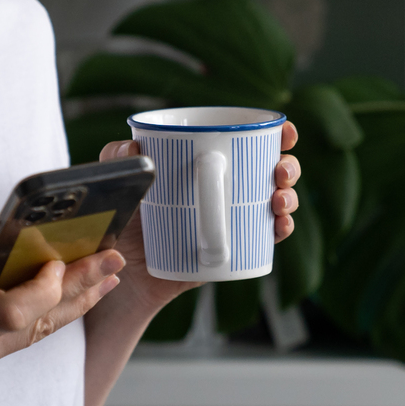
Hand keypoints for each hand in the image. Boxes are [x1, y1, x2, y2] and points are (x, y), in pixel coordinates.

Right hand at [0, 248, 124, 405]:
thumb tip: (7, 258)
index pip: (13, 310)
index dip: (44, 286)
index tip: (56, 260)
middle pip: (38, 320)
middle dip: (80, 287)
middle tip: (113, 259)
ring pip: (35, 332)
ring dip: (73, 303)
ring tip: (107, 278)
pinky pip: (18, 340)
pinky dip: (45, 316)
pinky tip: (68, 299)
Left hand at [97, 121, 300, 315]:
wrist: (125, 273)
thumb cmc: (124, 221)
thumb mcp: (119, 184)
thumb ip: (115, 157)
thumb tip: (133, 146)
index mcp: (209, 161)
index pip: (250, 141)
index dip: (277, 134)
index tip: (286, 132)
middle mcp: (229, 186)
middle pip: (274, 169)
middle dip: (288, 166)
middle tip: (278, 173)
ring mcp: (236, 217)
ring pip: (278, 201)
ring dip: (289, 198)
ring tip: (277, 201)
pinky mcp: (236, 247)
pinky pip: (268, 237)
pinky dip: (281, 229)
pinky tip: (279, 226)